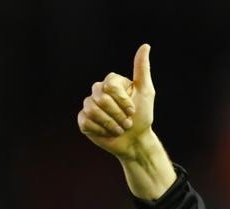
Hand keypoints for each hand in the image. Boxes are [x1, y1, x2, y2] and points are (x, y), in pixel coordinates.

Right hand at [77, 44, 155, 160]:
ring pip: (92, 110)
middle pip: (101, 98)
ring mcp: (89, 105)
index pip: (110, 86)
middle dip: (117, 115)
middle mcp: (98, 91)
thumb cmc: (142, 116)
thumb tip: (145, 45)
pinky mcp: (83, 120)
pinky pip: (86, 121)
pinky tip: (107, 133)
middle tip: (127, 122)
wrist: (134, 140)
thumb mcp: (146, 92)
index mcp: (111, 82)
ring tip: (119, 129)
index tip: (133, 110)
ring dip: (110, 123)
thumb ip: (142, 69)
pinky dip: (100, 130)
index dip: (122, 101)